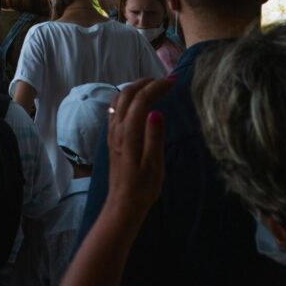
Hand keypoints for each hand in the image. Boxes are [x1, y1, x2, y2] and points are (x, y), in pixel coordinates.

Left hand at [105, 78, 171, 223]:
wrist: (123, 204)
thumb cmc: (143, 187)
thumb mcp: (154, 165)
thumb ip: (154, 137)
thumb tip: (156, 111)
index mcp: (129, 133)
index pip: (141, 100)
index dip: (157, 87)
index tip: (173, 81)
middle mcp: (117, 128)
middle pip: (127, 94)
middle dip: (146, 82)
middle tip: (165, 81)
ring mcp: (112, 131)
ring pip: (119, 98)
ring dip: (135, 87)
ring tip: (153, 85)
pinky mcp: (112, 136)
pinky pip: (115, 108)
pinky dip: (127, 97)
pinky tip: (137, 101)